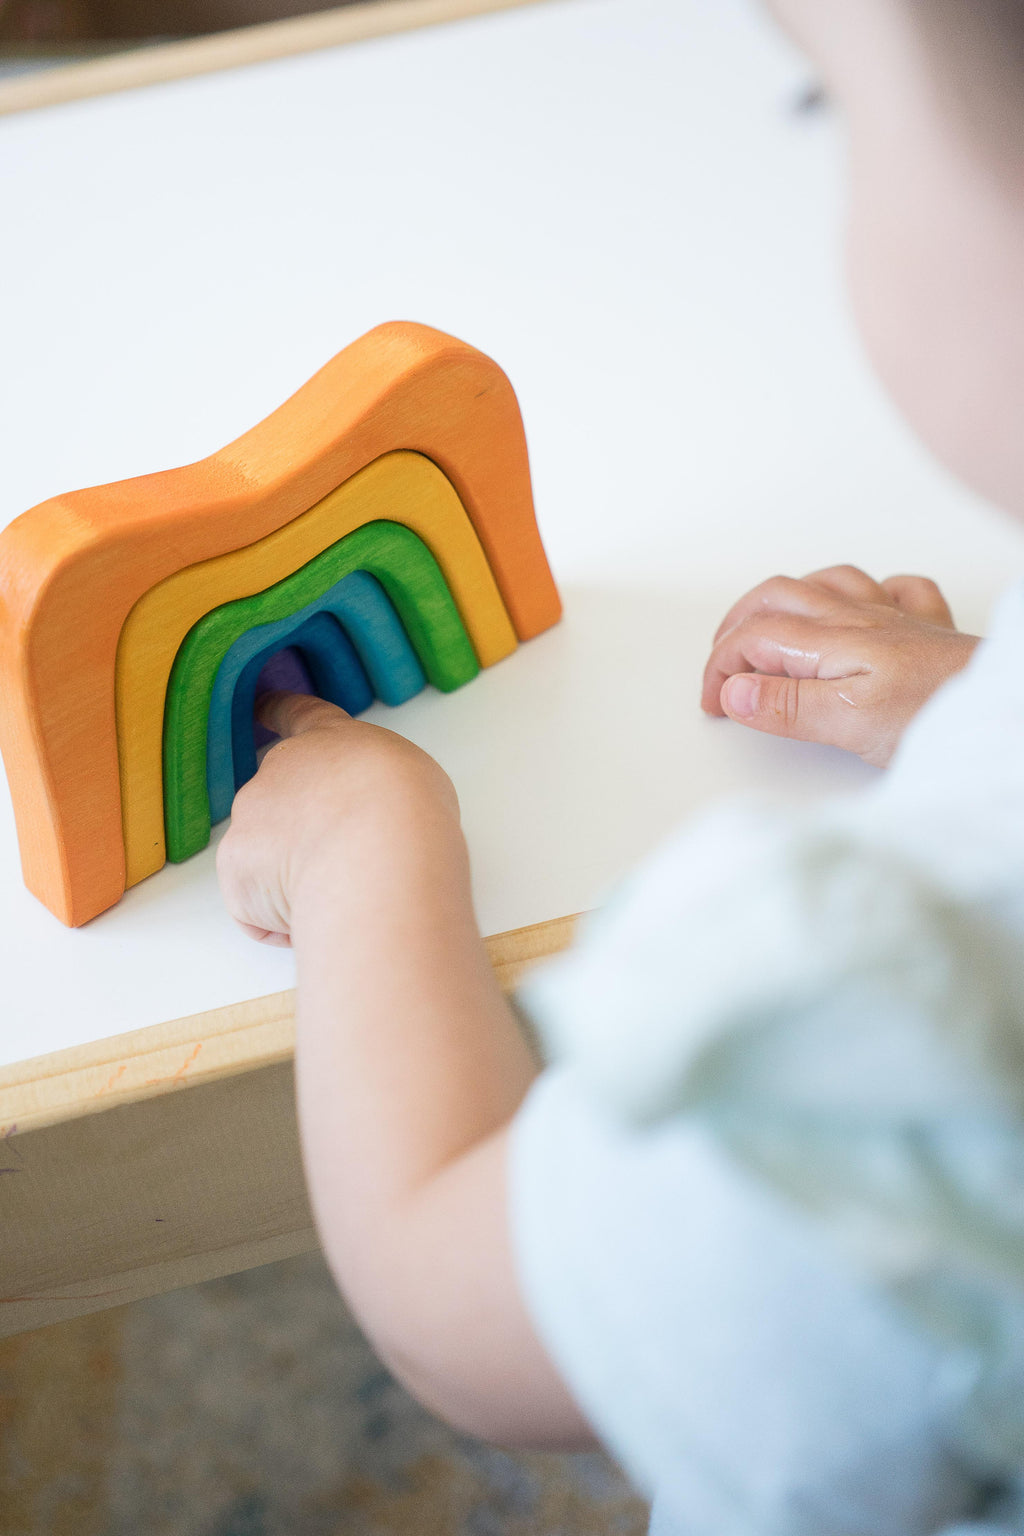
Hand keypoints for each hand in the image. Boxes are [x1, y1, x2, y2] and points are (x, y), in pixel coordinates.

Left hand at [216, 691, 458, 944]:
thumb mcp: (412, 777)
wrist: (377, 851)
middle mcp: (278, 772)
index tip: (263, 708)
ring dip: (294, 877)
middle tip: (346, 861)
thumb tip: (364, 820)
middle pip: (278, 798)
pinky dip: (279, 921)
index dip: (279, 712)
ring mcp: (250, 820)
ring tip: (342, 893)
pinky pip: (255, 906)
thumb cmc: (408, 811)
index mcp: (328, 739)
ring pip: (266, 857)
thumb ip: (375, 786)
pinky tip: (317, 916)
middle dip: (301, 830)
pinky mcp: (235, 870)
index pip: (298, 716)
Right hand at [701, 565, 979, 766]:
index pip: (753, 638)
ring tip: (768, 623)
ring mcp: (895, 620)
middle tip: (721, 662)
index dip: (720, 668)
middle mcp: (860, 619)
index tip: (713, 702)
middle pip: (778, 597)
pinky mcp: (928, 631)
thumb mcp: (849, 723)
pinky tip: (863, 608)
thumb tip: (734, 691)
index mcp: (833, 640)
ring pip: (828, 583)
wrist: (1001, 709)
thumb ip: (787, 705)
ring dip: (788, 599)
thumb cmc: (937, 715)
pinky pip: (895, 590)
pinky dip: (866, 593)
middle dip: (737, 624)